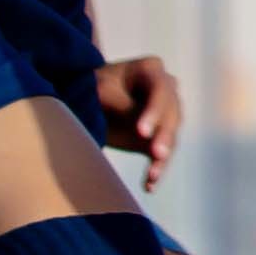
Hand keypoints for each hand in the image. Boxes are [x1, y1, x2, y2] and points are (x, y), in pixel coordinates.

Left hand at [88, 51, 185, 180]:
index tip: (141, 132)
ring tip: (152, 175)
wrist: (84, 99)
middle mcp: (165, 91)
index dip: (153, 112)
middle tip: (156, 153)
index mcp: (152, 70)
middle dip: (164, 136)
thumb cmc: (92, 86)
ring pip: (170, 136)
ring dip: (162, 157)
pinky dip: (156, 169)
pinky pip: (161, 154)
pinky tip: (149, 184)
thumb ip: (123, 106)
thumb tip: (144, 133)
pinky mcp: (157, 136)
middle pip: (171, 115)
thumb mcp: (102, 91)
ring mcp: (164, 114)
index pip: (160, 92)